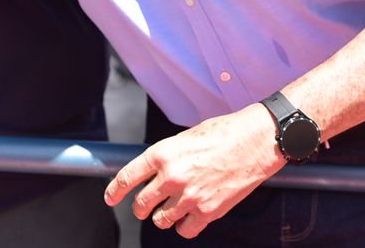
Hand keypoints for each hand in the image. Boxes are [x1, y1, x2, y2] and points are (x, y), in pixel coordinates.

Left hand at [104, 103, 285, 238]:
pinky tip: (188, 217)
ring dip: (162, 217)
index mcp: (162, 154)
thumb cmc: (223, 133)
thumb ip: (166, 156)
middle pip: (141, 204)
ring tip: (170, 209)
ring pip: (160, 220)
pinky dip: (183, 226)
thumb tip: (153, 171)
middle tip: (143, 207)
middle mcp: (172, 177)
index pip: (127, 177)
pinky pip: (184, 230)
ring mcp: (189, 197)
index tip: (110, 199)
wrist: (254, 142)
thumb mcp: (185, 137)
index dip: (115, 191)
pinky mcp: (208, 211)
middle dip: (140, 208)